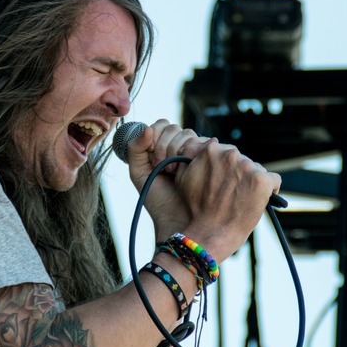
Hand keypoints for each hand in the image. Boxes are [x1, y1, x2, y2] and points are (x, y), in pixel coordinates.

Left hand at [124, 119, 216, 240]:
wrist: (178, 222)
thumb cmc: (158, 200)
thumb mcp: (139, 173)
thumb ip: (135, 149)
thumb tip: (147, 128)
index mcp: (164, 146)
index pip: (162, 125)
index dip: (155, 136)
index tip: (151, 158)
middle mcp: (182, 147)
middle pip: (175, 128)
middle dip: (165, 146)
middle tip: (162, 169)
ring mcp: (198, 153)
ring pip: (189, 134)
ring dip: (177, 151)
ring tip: (174, 173)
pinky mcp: (212, 159)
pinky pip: (204, 143)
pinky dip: (192, 153)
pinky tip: (188, 169)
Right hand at [174, 137, 280, 262]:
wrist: (209, 233)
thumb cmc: (195, 209)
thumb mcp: (183, 178)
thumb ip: (192, 159)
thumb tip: (206, 148)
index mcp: (211, 150)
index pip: (226, 152)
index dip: (225, 169)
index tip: (224, 181)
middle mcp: (230, 154)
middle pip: (243, 160)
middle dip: (240, 174)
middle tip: (233, 193)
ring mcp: (248, 167)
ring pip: (257, 170)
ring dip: (253, 182)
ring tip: (244, 199)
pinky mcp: (262, 181)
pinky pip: (274, 180)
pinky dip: (270, 190)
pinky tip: (262, 200)